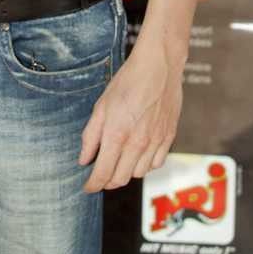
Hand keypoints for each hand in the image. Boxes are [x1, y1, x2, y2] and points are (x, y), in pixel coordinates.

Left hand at [79, 37, 183, 191]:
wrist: (158, 66)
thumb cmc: (127, 81)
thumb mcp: (101, 105)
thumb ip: (91, 135)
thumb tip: (84, 160)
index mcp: (117, 134)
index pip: (103, 173)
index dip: (93, 185)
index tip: (87, 187)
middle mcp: (137, 143)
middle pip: (120, 179)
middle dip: (107, 180)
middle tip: (100, 173)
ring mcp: (155, 142)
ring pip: (138, 174)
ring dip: (126, 172)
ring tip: (119, 159)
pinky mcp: (169, 138)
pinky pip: (156, 164)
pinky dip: (145, 164)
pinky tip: (138, 153)